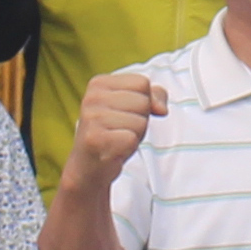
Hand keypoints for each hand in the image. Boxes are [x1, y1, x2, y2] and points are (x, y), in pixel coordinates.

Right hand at [65, 70, 166, 189]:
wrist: (88, 166)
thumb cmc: (114, 132)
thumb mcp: (134, 107)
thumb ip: (154, 95)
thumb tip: (162, 110)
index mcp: (99, 83)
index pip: (142, 83)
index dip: (143, 101)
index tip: (124, 114)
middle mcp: (92, 97)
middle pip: (143, 102)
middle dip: (140, 119)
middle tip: (120, 130)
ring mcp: (92, 118)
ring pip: (140, 122)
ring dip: (135, 135)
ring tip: (117, 139)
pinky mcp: (95, 139)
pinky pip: (131, 139)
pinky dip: (128, 148)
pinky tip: (113, 150)